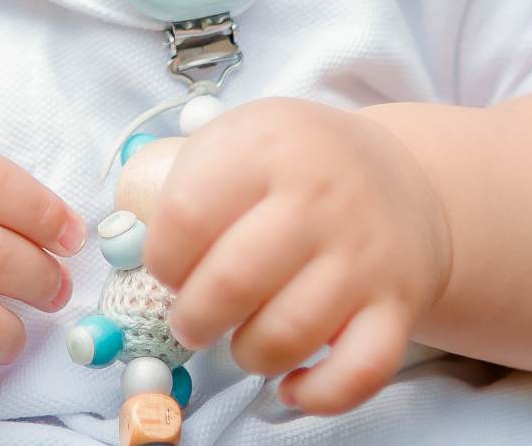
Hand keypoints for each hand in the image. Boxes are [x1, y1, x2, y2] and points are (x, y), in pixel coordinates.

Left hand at [147, 98, 451, 414]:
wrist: (401, 178)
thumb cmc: (298, 166)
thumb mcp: (242, 137)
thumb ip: (187, 181)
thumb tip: (130, 248)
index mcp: (268, 146)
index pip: (186, 213)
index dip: (161, 257)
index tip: (167, 268)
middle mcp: (320, 198)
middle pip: (232, 280)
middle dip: (193, 317)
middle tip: (190, 320)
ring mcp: (363, 255)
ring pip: (289, 334)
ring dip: (247, 354)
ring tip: (239, 340)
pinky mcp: (398, 304)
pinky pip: (358, 373)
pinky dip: (316, 395)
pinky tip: (290, 386)